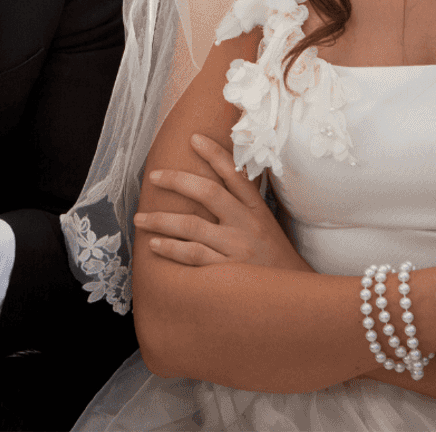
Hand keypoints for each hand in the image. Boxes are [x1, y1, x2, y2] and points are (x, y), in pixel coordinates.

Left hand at [135, 133, 311, 270]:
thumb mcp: (266, 226)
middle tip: (154, 176)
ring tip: (140, 218)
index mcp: (257, 210)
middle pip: (208, 193)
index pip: (235, 175)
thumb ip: (244, 205)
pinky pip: (194, 257)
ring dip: (161, 220)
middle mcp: (246, 225)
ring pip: (193, 226)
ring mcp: (236, 248)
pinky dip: (172, 249)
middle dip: (177, 181)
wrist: (296, 297)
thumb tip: (219, 182)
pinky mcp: (228, 273)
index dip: (215, 154)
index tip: (194, 138)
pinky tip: (155, 245)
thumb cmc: (275, 259)